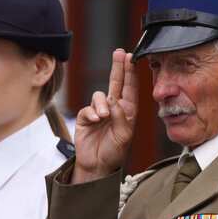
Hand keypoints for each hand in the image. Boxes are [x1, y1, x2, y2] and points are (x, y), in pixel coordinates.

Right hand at [72, 49, 137, 182]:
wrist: (97, 165)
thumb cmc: (114, 152)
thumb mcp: (124, 135)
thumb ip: (121, 116)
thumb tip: (113, 100)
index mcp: (127, 111)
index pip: (129, 88)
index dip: (130, 72)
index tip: (131, 58)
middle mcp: (114, 108)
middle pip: (115, 82)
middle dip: (117, 67)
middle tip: (119, 53)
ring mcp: (99, 112)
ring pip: (99, 95)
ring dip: (101, 104)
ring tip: (102, 117)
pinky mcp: (86, 117)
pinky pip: (88, 108)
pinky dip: (91, 113)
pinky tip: (95, 120)